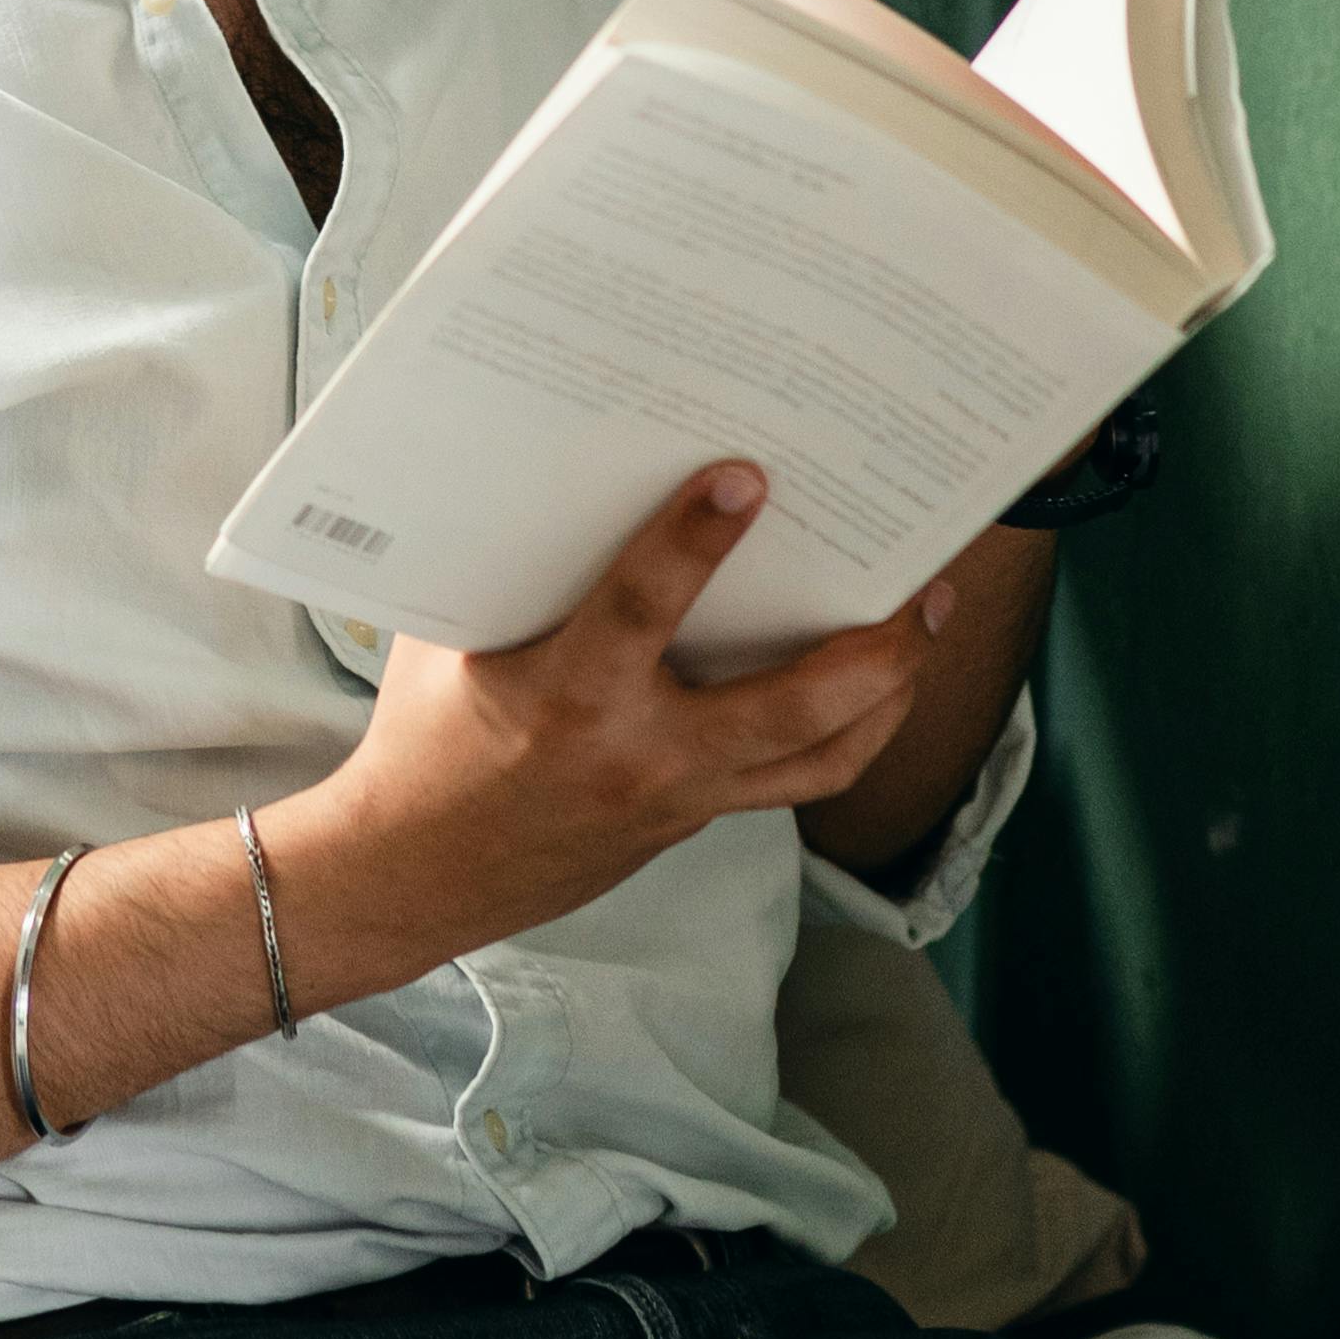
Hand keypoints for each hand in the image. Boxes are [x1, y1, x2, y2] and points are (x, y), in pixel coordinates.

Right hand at [263, 464, 944, 999]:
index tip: (746, 476)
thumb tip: (564, 462)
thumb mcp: (451, 635)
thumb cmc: (427, 734)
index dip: (692, 540)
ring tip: (924, 629)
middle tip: (924, 584)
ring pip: (820, 760)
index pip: (640, 609)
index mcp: (563, 695)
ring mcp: (676, 801)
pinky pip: (789, 782)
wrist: (415, 876)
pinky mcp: (690, 824)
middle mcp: (638, 756)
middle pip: (790, 711)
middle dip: (872, 649)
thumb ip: (516, 562)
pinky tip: (869, 689)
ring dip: (887, 696)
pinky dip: (841, 735)